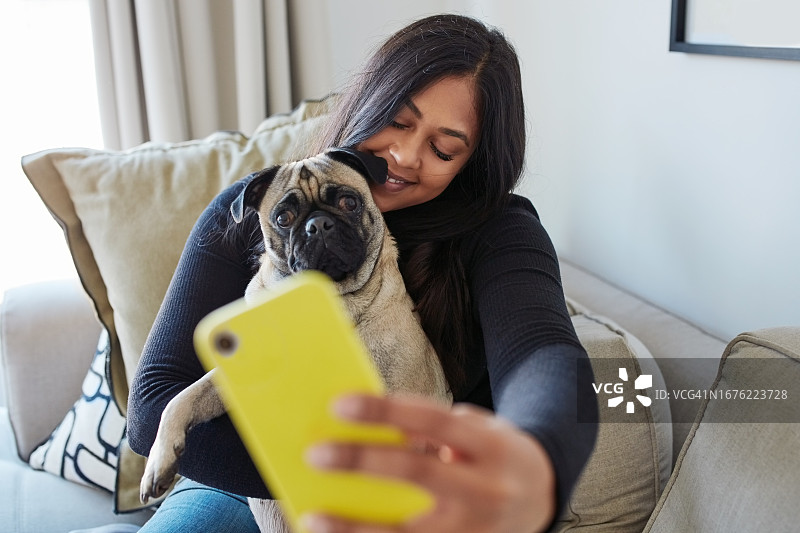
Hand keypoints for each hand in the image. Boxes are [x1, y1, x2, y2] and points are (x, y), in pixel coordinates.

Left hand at [303, 394, 555, 532]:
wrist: (543, 494)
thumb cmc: (493, 453)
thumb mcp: (476, 429)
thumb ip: (432, 431)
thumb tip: (366, 435)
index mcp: (489, 445)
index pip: (431, 420)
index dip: (384, 411)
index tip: (339, 405)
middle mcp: (487, 488)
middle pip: (418, 471)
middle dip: (363, 463)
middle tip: (315, 454)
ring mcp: (478, 531)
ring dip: (356, 528)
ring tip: (315, 518)